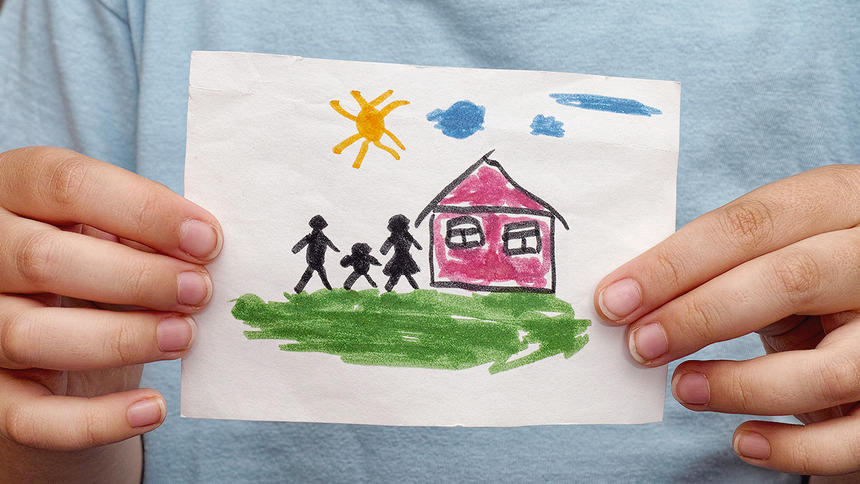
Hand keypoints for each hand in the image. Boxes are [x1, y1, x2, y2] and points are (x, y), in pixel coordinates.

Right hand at [0, 147, 220, 453]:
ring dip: (120, 338)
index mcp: (12, 190)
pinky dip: (96, 419)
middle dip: (136, 277)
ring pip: (31, 335)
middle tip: (200, 291)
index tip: (207, 240)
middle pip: (44, 258)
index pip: (66, 184)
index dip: (143, 210)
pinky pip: (31, 418)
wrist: (49, 347)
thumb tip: (202, 245)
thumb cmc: (92, 267)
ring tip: (184, 336)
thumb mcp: (110, 233)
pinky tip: (153, 408)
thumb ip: (142, 230)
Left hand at [594, 165, 859, 475]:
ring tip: (683, 389)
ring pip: (825, 368)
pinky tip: (742, 441)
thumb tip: (627, 299)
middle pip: (789, 280)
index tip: (613, 299)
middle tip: (638, 344)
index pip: (750, 225)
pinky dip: (791, 448)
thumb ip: (722, 265)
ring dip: (738, 385)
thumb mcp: (780, 254)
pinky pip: (852, 435)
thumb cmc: (815, 283)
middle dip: (698, 315)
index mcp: (840, 202)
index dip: (674, 264)